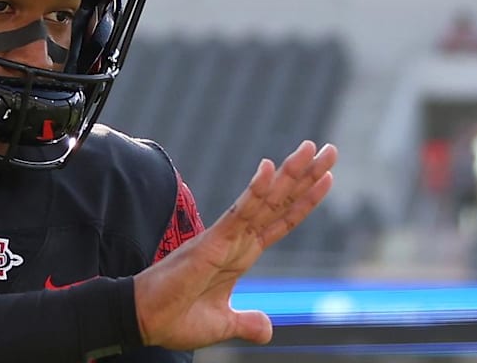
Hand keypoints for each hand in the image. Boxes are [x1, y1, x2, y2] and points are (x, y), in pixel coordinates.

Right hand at [132, 140, 336, 349]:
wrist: (146, 322)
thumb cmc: (176, 319)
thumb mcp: (222, 324)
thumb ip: (247, 322)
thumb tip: (268, 328)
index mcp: (242, 255)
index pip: (282, 221)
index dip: (305, 201)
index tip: (326, 178)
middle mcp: (238, 240)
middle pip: (280, 201)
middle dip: (306, 175)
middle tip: (331, 149)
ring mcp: (226, 237)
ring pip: (265, 199)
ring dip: (290, 173)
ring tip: (311, 148)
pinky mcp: (212, 241)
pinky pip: (239, 213)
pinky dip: (255, 190)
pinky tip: (270, 169)